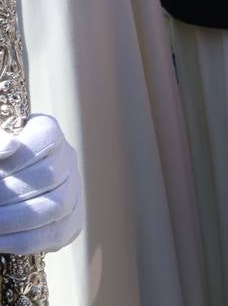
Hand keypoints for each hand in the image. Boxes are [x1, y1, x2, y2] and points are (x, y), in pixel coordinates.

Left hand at [0, 114, 83, 254]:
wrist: (3, 186)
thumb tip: (9, 148)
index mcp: (46, 132)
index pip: (44, 140)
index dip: (17, 157)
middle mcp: (67, 158)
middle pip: (48, 177)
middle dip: (7, 194)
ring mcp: (74, 190)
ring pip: (56, 207)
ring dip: (14, 220)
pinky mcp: (72, 221)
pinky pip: (56, 235)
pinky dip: (22, 241)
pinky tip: (0, 241)